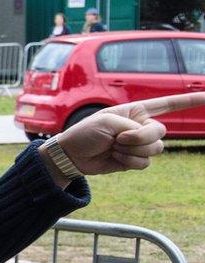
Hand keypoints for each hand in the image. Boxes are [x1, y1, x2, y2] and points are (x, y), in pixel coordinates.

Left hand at [51, 93, 204, 177]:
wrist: (73, 155)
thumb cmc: (86, 132)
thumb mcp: (107, 123)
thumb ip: (133, 129)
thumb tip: (147, 144)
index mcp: (136, 111)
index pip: (168, 104)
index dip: (189, 100)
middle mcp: (141, 126)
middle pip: (160, 132)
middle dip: (140, 138)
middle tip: (119, 138)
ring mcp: (140, 144)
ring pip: (155, 149)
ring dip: (131, 150)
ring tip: (113, 147)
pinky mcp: (135, 159)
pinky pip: (145, 162)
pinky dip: (129, 161)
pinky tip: (114, 157)